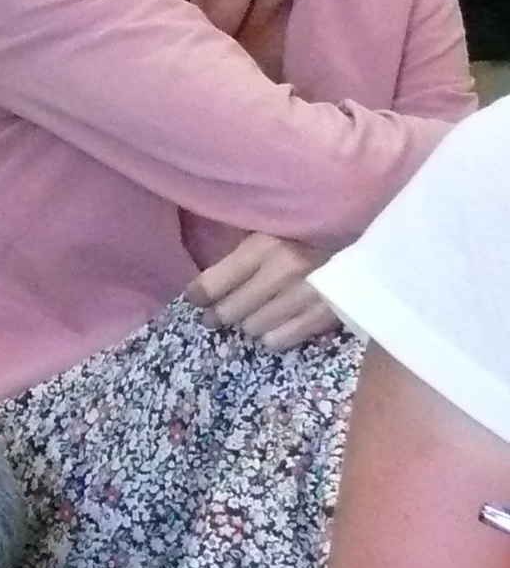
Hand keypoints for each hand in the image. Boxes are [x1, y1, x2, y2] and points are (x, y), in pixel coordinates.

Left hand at [188, 231, 341, 350]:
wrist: (373, 242)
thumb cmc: (313, 231)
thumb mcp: (273, 228)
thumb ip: (244, 250)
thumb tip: (210, 280)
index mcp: (264, 246)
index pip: (212, 283)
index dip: (197, 296)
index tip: (195, 299)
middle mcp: (283, 272)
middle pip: (229, 311)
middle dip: (218, 315)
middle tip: (216, 316)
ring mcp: (306, 296)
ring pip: (253, 328)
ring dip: (248, 324)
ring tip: (250, 318)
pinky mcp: (326, 316)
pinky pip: (281, 339)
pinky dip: (272, 336)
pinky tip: (274, 327)